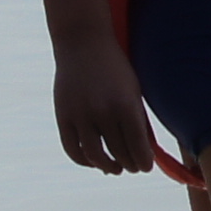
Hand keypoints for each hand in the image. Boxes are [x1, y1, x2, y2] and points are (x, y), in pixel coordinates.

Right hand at [52, 38, 178, 180]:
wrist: (83, 42)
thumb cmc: (115, 67)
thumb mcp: (133, 89)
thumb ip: (138, 119)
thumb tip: (142, 152)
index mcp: (126, 105)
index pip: (138, 146)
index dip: (144, 161)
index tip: (146, 166)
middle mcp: (103, 112)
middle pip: (119, 152)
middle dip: (130, 164)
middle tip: (133, 167)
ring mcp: (81, 115)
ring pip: (95, 156)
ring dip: (108, 166)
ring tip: (115, 168)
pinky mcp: (63, 116)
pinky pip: (72, 149)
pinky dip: (83, 160)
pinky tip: (93, 160)